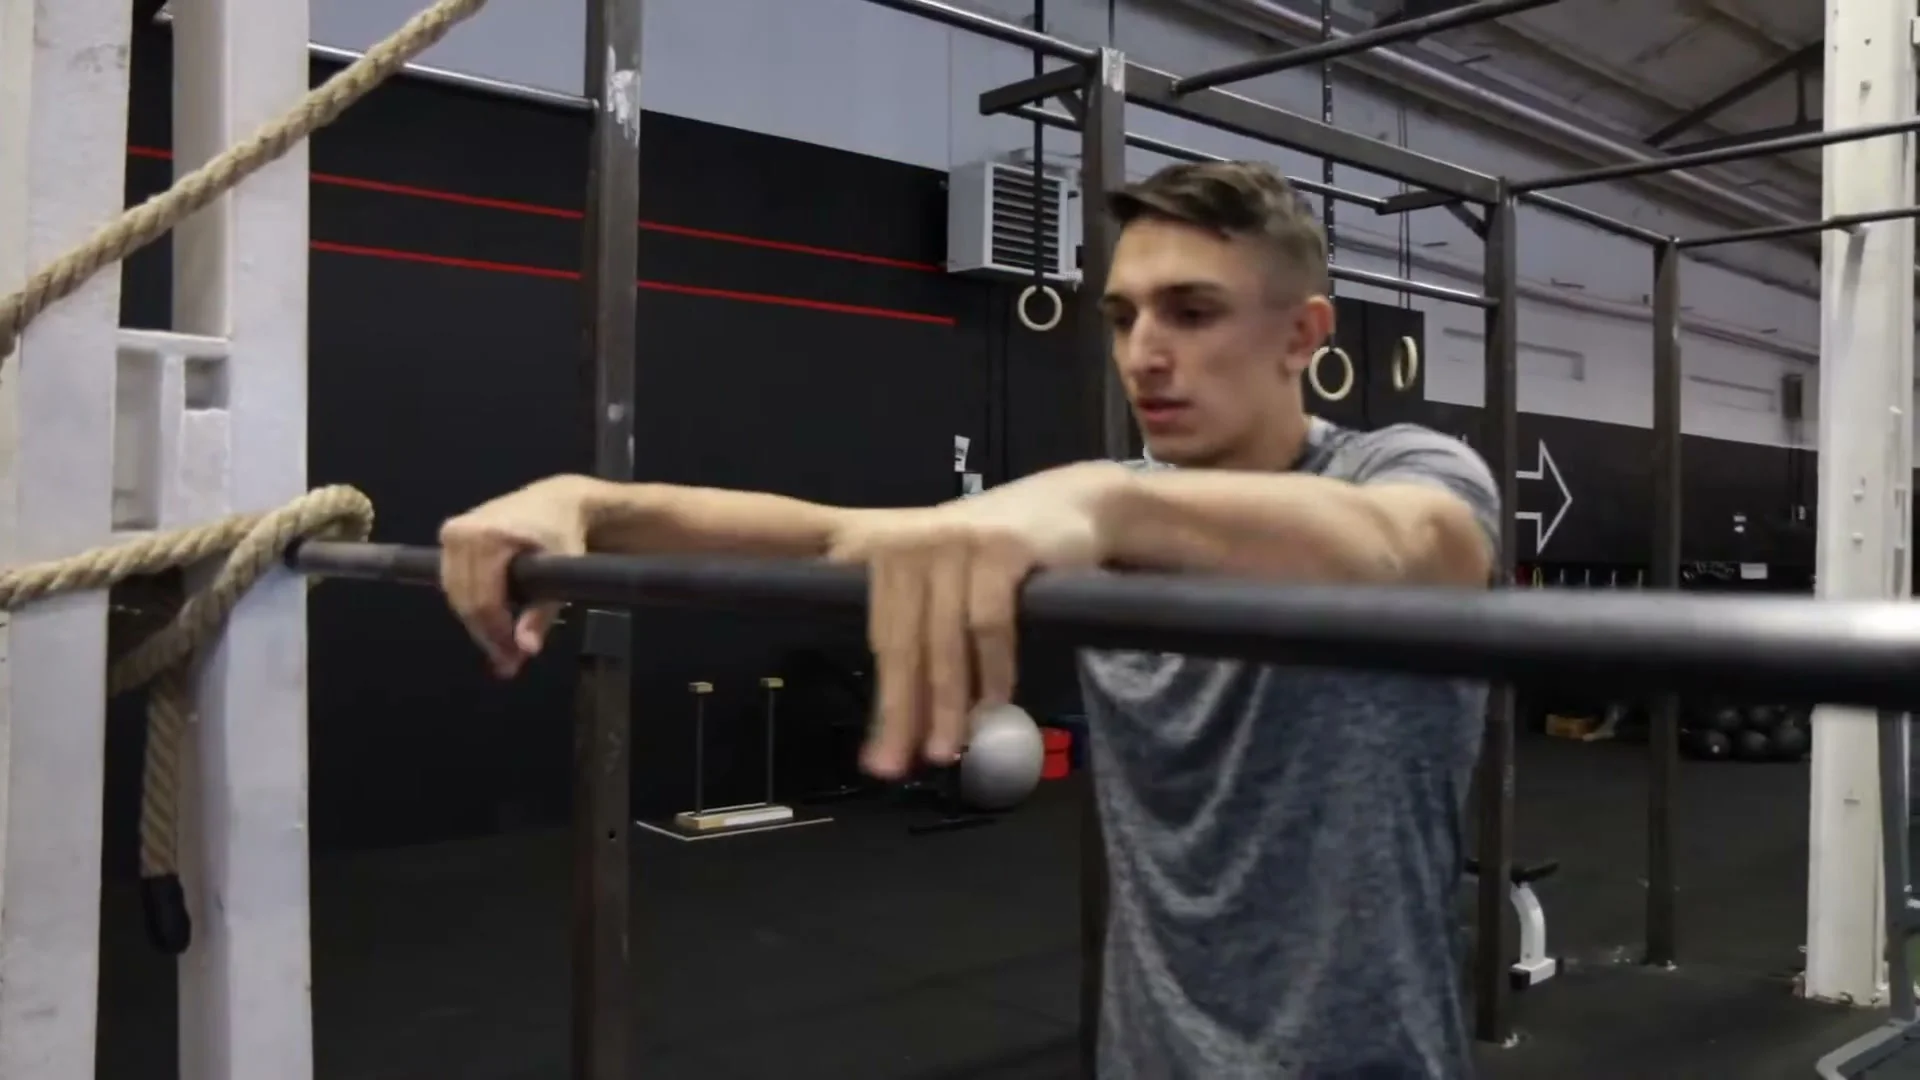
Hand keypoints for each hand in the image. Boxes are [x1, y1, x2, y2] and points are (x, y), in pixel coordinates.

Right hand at [438, 475, 596, 676]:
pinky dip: (472, 603)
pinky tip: (492, 621)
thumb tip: (526, 649)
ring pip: (456, 595)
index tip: (513, 658)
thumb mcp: (563, 572)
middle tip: (508, 661)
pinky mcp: (449, 535)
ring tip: (503, 646)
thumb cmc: (564, 533)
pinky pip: (454, 581)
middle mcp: (461, 533)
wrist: (557, 500)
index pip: (483, 600)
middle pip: (465, 601)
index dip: (496, 634)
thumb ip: (542, 612)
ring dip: (477, 624)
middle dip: (486, 634)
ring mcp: (451, 532)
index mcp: (487, 537)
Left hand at [829, 462, 1128, 778]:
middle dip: (903, 715)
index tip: (878, 758)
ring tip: (947, 749)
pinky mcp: (998, 548)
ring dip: (947, 703)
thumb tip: (897, 720)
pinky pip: (989, 624)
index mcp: (887, 555)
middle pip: (904, 646)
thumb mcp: (943, 578)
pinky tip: (995, 705)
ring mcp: (954, 543)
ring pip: (944, 641)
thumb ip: (916, 630)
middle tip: (901, 768)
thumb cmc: (1000, 552)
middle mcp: (911, 545)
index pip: (882, 642)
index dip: (883, 704)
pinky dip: (993, 670)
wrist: (1071, 504)